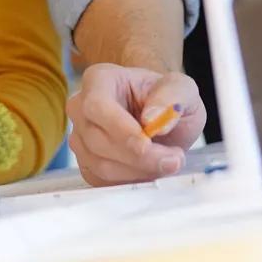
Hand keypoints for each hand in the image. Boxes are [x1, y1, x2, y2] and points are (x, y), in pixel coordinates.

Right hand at [66, 62, 203, 185]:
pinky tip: (152, 170)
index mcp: (99, 79)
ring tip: (169, 162)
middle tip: (174, 159)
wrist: (161, 118)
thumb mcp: (182, 88)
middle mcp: (81, 108)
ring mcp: (80, 138)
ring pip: (101, 165)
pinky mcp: (87, 164)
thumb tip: (152, 119)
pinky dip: (131, 181)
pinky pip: (103, 181)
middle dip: (138, 157)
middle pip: (98, 140)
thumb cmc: (167, 98)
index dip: (120, 128)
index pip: (98, 105)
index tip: (146, 144)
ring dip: (139, 171)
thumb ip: (172, 96)